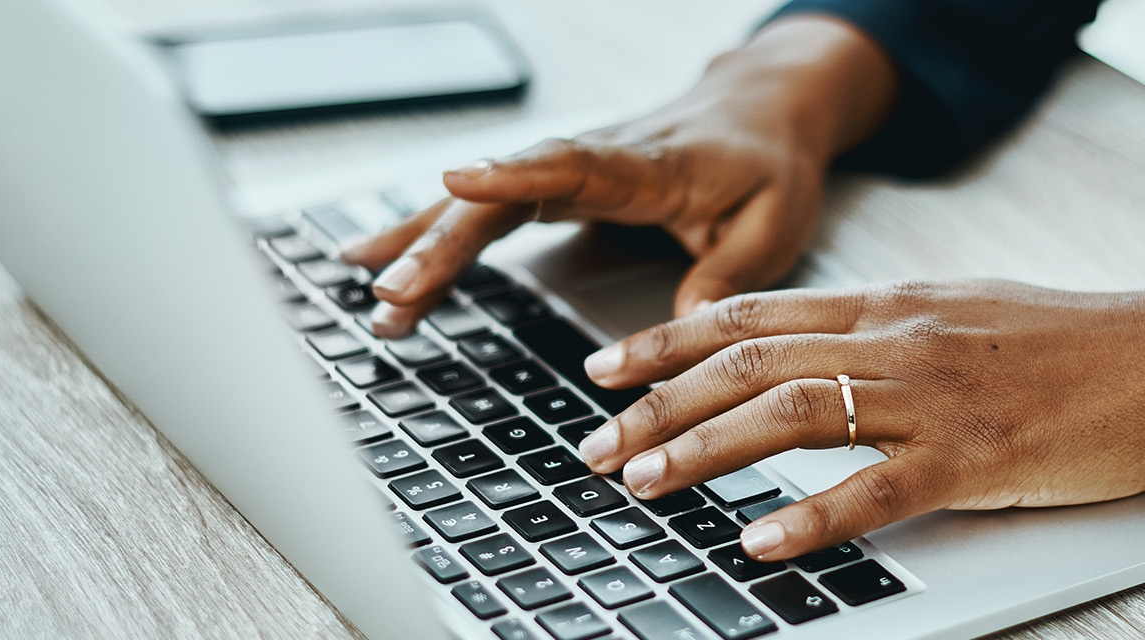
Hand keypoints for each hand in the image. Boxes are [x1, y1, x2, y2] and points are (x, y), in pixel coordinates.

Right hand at [339, 16, 896, 337]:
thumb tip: (680, 334)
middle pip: (502, 195)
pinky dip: (429, 233)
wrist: (760, 108)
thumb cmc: (768, 164)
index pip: (571, 165)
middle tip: (394, 291)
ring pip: (480, 200)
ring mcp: (563, 170)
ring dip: (422, 242)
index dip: (512, 173)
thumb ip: (727, 276)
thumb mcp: (774, 223)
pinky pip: (482, 208)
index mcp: (647, 165)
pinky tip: (380, 259)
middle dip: (443, 241)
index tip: (458, 180)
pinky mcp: (548, 183)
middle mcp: (591, 159)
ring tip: (370, 289)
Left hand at [573, 279, 1144, 560]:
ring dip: (703, 450)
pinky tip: (759, 541)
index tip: (605, 366)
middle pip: (748, 363)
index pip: (750, 313)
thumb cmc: (1064, 341)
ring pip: (791, 414)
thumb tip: (796, 354)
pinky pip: (876, 490)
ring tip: (644, 482)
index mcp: (885, 303)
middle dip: (658, 405)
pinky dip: (810, 517)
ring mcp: (932, 397)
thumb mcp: (951, 312)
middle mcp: (894, 340)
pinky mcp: (976, 458)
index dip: (667, 339)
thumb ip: (873, 330)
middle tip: (596, 445)